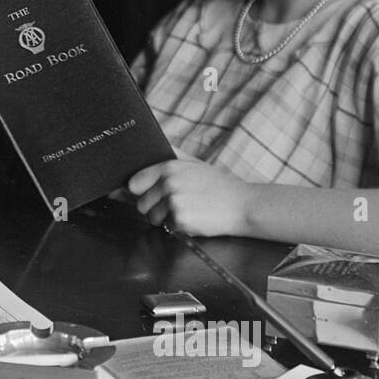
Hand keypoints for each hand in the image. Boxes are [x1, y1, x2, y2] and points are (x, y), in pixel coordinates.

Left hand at [124, 159, 253, 236]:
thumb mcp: (194, 164)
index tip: (148, 194)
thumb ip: (170, 156)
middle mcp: (168, 183)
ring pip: (152, 218)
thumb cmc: (218, 186)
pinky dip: (179, 227)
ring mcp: (174, 202)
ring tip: (187, 210)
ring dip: (165, 219)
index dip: (140, 192)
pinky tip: (195, 218)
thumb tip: (151, 150)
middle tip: (176, 204)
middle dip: (154, 208)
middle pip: (141, 204)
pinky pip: (168, 227)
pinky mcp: (180, 219)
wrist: (244, 205)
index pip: (133, 183)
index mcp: (169, 167)